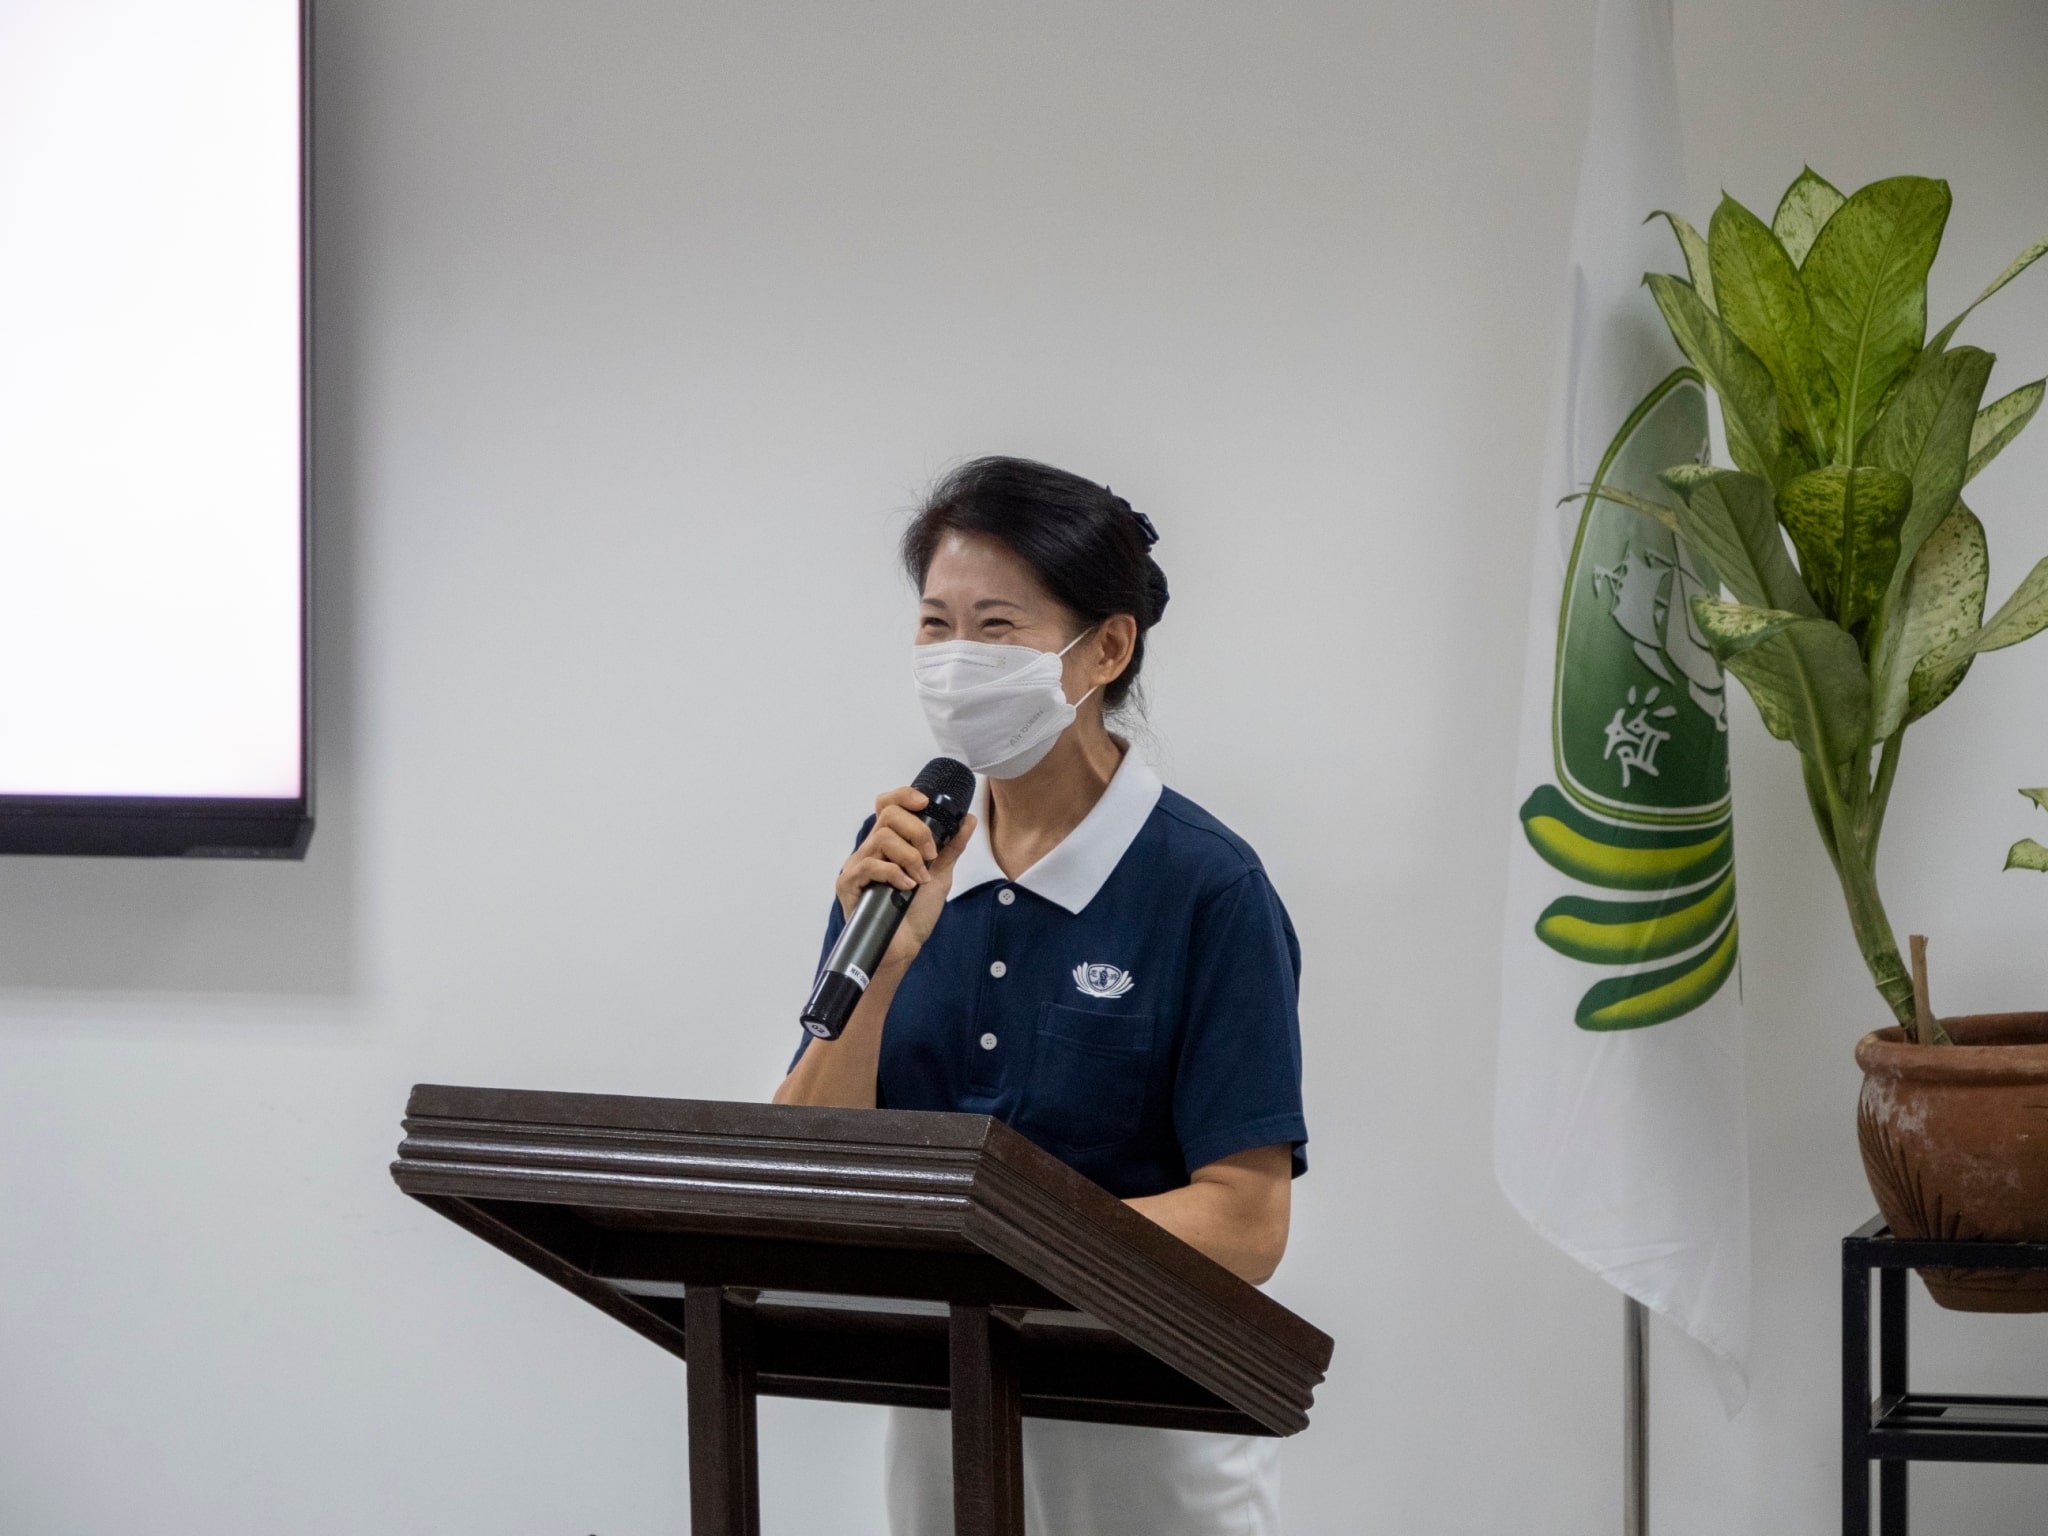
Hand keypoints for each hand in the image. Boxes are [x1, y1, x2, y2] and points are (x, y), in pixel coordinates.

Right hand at [836, 786, 977, 970]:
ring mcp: (858, 865)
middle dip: (918, 831)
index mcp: (889, 843)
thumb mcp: (941, 875)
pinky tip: (906, 887)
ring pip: (883, 838)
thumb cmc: (915, 914)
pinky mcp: (849, 884)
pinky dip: (894, 873)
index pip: (888, 804)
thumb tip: (968, 819)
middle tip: (931, 855)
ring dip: (910, 857)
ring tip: (920, 878)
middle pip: (888, 814)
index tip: (925, 802)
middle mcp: (871, 849)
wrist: (903, 948)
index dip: (903, 795)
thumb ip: (951, 847)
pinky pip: (870, 865)